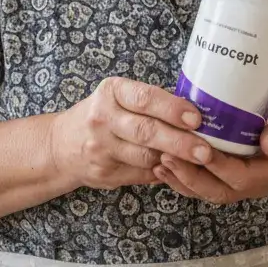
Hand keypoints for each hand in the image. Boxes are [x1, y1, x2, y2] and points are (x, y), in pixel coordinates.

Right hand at [51, 76, 211, 190]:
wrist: (61, 145)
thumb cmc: (103, 114)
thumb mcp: (119, 97)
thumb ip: (151, 103)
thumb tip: (196, 114)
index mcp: (111, 92)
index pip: (144, 98)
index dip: (172, 108)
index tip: (196, 118)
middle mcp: (102, 118)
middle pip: (146, 132)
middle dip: (180, 142)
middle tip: (206, 151)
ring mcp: (101, 148)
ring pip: (145, 157)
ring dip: (175, 161)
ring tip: (198, 162)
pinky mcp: (103, 173)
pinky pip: (140, 175)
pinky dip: (162, 173)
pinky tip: (177, 171)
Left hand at [154, 100, 267, 204]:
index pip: (241, 177)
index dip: (217, 166)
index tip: (197, 149)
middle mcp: (253, 185)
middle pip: (218, 191)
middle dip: (190, 177)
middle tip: (167, 157)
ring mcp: (240, 184)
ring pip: (207, 191)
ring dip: (182, 179)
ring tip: (159, 162)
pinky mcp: (228, 177)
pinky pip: (204, 184)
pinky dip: (183, 177)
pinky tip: (164, 164)